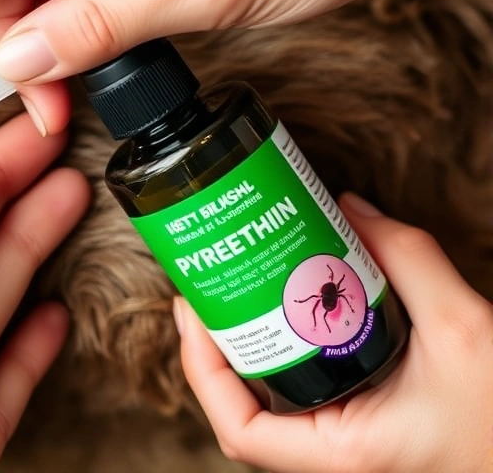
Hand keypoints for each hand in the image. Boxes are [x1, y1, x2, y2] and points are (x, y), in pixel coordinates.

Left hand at [175, 192, 492, 472]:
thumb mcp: (466, 330)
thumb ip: (411, 261)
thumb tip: (351, 209)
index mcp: (342, 452)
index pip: (241, 430)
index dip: (201, 371)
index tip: (192, 312)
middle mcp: (331, 457)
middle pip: (242, 412)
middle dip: (213, 350)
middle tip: (203, 291)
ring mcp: (341, 444)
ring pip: (267, 406)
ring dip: (243, 352)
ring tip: (230, 295)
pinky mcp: (355, 428)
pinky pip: (300, 397)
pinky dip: (282, 356)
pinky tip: (282, 315)